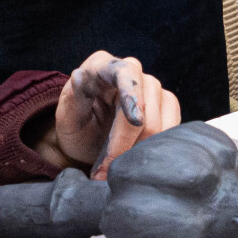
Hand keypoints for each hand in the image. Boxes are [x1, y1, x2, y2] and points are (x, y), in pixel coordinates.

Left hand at [44, 52, 182, 178]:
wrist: (87, 139)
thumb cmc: (75, 125)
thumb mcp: (67, 114)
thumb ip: (75, 96)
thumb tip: (80, 76)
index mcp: (104, 65)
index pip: (124, 74)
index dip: (132, 96)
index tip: (135, 121)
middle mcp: (133, 70)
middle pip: (144, 108)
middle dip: (124, 145)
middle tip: (104, 172)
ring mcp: (153, 88)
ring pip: (159, 124)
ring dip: (138, 152)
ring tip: (116, 170)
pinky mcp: (167, 106)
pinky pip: (170, 132)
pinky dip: (153, 152)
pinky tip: (135, 162)